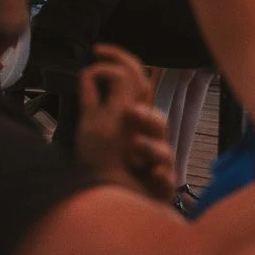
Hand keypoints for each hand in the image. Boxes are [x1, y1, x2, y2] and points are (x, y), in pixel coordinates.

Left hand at [74, 45, 173, 201]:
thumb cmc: (96, 164)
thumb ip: (93, 99)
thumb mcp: (90, 126)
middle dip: (144, 115)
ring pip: (164, 146)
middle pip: (157, 116)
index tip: (97, 49)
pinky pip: (167, 176)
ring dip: (149, 146)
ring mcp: (154, 164)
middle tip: (129, 116)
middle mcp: (145, 139)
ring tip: (135, 152)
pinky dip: (157, 173)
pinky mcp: (160, 188)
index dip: (121, 61)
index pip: (135, 84)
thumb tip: (88, 72)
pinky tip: (148, 175)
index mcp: (129, 120)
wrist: (98, 204)